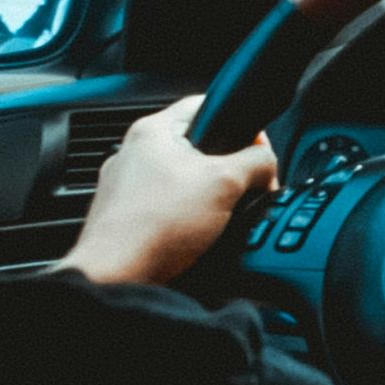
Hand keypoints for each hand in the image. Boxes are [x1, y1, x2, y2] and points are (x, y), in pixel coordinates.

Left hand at [56, 96, 276, 285]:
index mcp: (153, 131)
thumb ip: (257, 162)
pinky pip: (167, 209)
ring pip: (183, 181)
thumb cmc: (153, 227)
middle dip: (226, 169)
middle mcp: (133, 154)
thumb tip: (267, 162)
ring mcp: (126, 188)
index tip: (258, 151)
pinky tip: (195, 237)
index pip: (207, 104)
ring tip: (218, 218)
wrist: (116, 279)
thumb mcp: (226, 183)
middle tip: (243, 190)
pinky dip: (185, 220)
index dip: (242, 125)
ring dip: (207, 198)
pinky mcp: (125, 218)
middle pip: (198, 148)